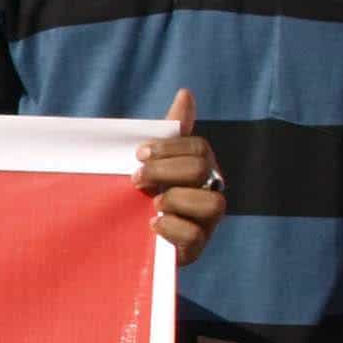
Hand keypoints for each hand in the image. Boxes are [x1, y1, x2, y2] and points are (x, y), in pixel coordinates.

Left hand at [136, 89, 224, 264]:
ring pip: (211, 203)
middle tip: (136, 178)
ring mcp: (207, 222)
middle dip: (165, 170)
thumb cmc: (145, 193)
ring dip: (176, 199)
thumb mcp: (153, 162)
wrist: (130, 238)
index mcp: (202, 167)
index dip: (169, 148)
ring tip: (152, 203)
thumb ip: (170, 131)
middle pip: (201, 169)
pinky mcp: (196, 248)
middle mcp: (211, 191)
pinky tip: (153, 224)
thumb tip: (186, 93)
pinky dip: (172, 228)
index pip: (198, 148)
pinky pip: (196, 236)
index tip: (139, 153)